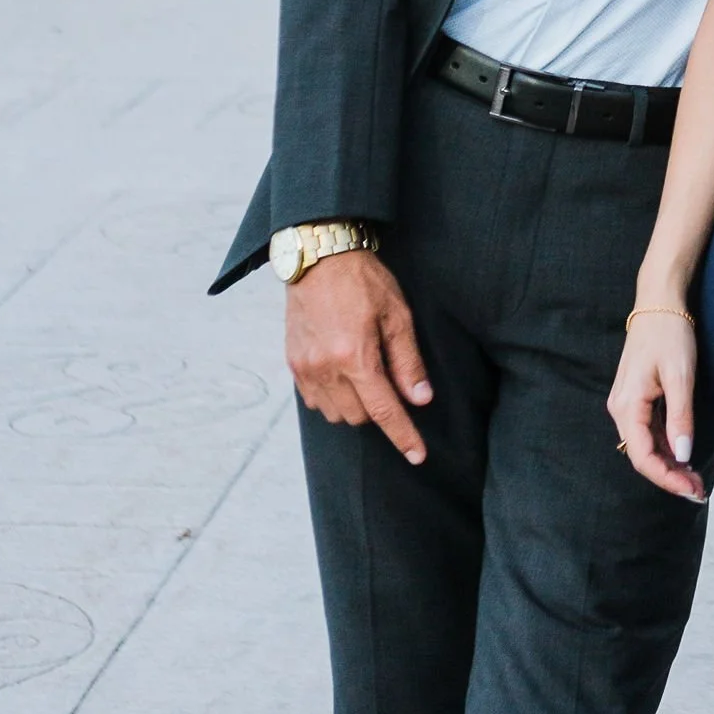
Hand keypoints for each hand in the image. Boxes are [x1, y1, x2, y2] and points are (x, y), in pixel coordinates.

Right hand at [284, 251, 432, 463]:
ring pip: (336, 414)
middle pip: (359, 417)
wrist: (319, 257)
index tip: (418, 456)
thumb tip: (420, 399)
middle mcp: (325, 368)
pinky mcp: (293, 364)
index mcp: (355, 357)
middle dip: (379, 409)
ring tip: (364, 372)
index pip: (383, 411)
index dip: (403, 436)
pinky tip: (343, 375)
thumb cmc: (363, 281)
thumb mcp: (397, 315)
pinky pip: (315, 401)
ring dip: (355, 406)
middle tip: (387, 378)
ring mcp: (305, 368)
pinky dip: (333, 398)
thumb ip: (408, 361)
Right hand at [609, 307, 707, 501]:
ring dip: (668, 464)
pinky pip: (648, 432)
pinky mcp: (636, 399)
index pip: (642, 456)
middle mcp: (621, 409)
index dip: (666, 478)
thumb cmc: (669, 335)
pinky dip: (665, 448)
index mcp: (627, 406)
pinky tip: (683, 457)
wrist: (660, 303)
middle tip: (698, 491)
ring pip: (645, 446)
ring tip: (694, 480)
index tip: (690, 489)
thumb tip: (683, 455)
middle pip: (642, 455)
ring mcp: (627, 404)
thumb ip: (680, 418)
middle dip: (669, 476)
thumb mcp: (680, 376)